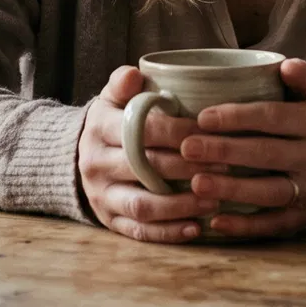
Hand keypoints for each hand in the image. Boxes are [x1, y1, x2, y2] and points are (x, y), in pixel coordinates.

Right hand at [77, 65, 225, 242]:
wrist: (80, 155)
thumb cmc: (113, 122)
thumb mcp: (112, 98)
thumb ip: (123, 83)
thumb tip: (134, 74)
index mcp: (99, 128)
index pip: (142, 131)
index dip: (179, 133)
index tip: (210, 133)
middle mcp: (96, 164)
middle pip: (145, 169)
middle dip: (188, 168)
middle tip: (225, 166)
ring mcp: (102, 195)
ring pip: (143, 205)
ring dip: (181, 205)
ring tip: (215, 200)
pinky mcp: (110, 220)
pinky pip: (139, 231)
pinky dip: (168, 233)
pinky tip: (196, 227)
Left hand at [180, 58, 305, 239]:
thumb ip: (302, 78)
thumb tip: (287, 65)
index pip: (272, 118)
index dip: (237, 117)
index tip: (202, 117)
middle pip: (266, 154)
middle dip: (224, 151)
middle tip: (187, 148)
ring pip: (268, 192)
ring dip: (231, 189)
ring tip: (195, 183)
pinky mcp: (302, 217)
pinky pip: (272, 224)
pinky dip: (244, 227)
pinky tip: (215, 222)